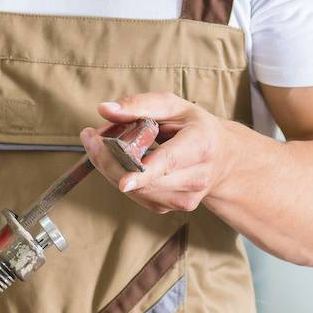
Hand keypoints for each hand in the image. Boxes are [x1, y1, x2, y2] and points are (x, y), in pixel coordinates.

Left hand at [80, 93, 237, 213]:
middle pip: (145, 179)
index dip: (145, 173)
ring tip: (100, 146)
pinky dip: (121, 179)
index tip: (124, 181)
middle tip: (90, 138)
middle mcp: (197, 176)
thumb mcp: (173, 106)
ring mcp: (186, 197)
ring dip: (111, 170)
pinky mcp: (173, 207)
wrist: (222, 158)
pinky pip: (138, 197)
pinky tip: (117, 163)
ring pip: (138, 191)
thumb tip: (104, 109)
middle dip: (110, 160)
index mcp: (201, 145)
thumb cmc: (195, 127)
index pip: (170, 162)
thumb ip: (139, 105)